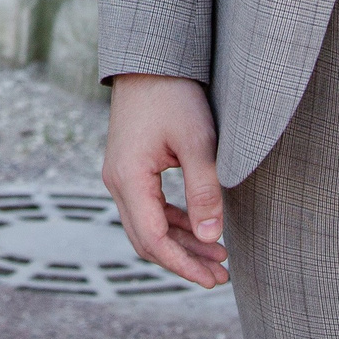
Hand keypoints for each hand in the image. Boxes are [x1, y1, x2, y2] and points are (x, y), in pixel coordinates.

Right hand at [101, 74, 228, 288]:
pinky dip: (173, 223)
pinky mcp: (130, 168)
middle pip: (147, 239)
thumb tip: (210, 237)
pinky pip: (148, 208)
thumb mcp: (197, 142)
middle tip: (221, 275)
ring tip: (218, 257)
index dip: (183, 264)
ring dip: (180, 243)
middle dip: (183, 261)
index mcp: (129, 178)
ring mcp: (121, 175)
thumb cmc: (173, 95)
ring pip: (147, 226)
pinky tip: (199, 228)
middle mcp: (117, 181)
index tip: (213, 278)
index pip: (153, 239)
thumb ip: (204, 191)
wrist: (149, 59)